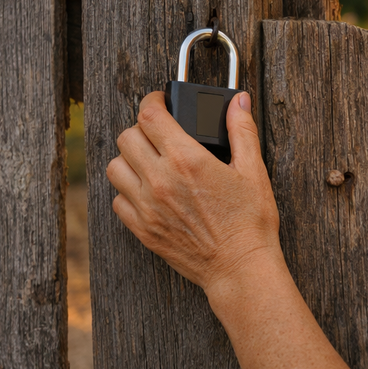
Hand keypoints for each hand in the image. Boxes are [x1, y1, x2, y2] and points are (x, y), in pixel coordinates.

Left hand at [106, 90, 281, 293]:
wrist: (239, 267)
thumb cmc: (250, 221)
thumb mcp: (253, 170)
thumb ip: (242, 130)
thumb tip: (238, 102)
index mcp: (186, 160)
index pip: (149, 116)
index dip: (152, 101)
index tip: (159, 102)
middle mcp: (160, 180)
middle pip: (126, 137)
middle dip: (142, 129)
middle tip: (159, 133)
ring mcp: (147, 207)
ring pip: (115, 167)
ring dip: (130, 159)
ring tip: (150, 162)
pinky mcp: (142, 229)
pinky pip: (117, 201)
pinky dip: (128, 191)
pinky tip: (149, 191)